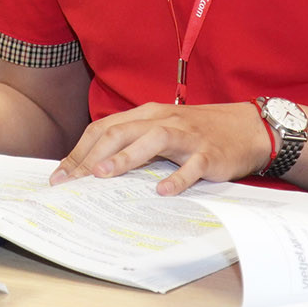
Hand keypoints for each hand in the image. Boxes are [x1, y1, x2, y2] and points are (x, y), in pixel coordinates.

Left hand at [50, 100, 271, 194]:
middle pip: (120, 131)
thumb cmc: (198, 133)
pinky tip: (162, 192)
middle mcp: (163, 120)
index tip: (60, 176)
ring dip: (125, 157)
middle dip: (91, 155)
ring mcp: (187, 136)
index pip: (105, 128)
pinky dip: (177, 178)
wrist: (247, 128)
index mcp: (147, 114)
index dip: (80, 151)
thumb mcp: (162, 130)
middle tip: (70, 181)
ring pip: (153, 140)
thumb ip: (133, 143)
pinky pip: (192, 166)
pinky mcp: (209, 154)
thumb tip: (95, 169)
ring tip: (103, 175)